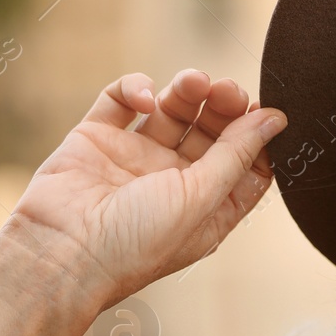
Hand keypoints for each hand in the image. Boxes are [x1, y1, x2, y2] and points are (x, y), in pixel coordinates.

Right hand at [7, 69, 287, 316]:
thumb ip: (238, 154)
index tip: (267, 112)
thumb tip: (277, 118)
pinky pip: (121, 100)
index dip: (258, 135)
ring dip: (188, 90)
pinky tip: (145, 100)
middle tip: (227, 90)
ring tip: (193, 81)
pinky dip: (135, 88)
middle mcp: (174, 182)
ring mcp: (135, 158)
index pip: (247, 163)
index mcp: (207, 206)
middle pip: (214, 131)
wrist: (59, 254)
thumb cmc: (137, 241)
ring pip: (172, 110)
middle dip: (225, 106)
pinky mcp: (96, 139)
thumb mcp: (202, 198)